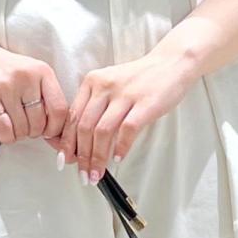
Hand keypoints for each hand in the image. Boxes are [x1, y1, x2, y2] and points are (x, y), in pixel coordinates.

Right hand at [0, 33, 69, 143]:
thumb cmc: (6, 70)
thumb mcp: (33, 74)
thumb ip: (47, 95)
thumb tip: (56, 129)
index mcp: (42, 71)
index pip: (60, 109)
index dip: (55, 128)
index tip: (48, 131)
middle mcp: (26, 77)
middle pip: (40, 123)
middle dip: (33, 132)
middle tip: (26, 127)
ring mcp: (5, 86)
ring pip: (22, 129)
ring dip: (18, 134)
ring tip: (13, 125)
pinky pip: (4, 129)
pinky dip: (7, 136)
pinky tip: (4, 130)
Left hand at [55, 46, 198, 181]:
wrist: (171, 63)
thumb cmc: (140, 79)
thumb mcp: (111, 85)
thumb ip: (95, 107)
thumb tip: (82, 142)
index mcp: (92, 82)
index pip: (72, 117)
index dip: (66, 143)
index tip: (65, 161)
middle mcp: (104, 86)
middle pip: (84, 127)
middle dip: (81, 156)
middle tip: (83, 175)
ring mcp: (125, 94)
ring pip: (102, 131)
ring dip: (98, 157)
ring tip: (97, 174)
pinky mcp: (145, 103)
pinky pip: (127, 130)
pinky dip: (121, 147)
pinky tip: (118, 159)